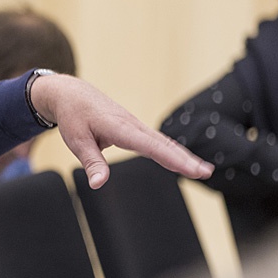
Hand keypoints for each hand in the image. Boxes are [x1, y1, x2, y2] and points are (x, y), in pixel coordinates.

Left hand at [29, 74, 213, 187]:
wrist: (72, 93)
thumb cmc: (74, 115)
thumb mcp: (77, 141)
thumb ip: (91, 162)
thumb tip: (99, 183)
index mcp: (119, 127)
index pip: (150, 146)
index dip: (172, 159)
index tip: (190, 169)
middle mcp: (132, 125)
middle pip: (164, 144)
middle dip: (185, 159)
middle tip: (205, 173)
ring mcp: (135, 126)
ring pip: (164, 142)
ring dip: (183, 156)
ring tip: (203, 170)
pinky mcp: (134, 128)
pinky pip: (157, 141)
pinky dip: (172, 151)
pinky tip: (183, 161)